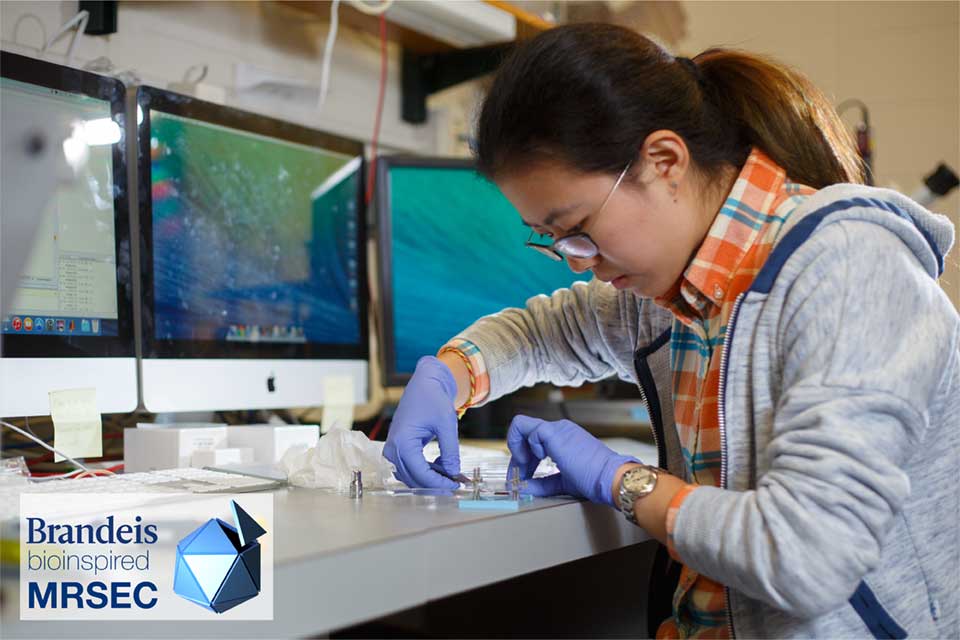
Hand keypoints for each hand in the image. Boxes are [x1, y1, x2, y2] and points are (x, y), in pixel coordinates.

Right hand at [383, 356, 461, 489]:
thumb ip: (450, 452)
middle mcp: (393, 448)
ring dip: (431, 478)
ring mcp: (392, 449)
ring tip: (451, 473)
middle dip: (436, 483)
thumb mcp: (446, 425)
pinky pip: (409, 468)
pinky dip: (425, 471)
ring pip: (411, 476)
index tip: (456, 485)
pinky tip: (442, 465)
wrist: (424, 384)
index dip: (439, 483)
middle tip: (456, 483)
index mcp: (402, 442)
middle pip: (414, 478)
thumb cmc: (433, 399)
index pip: (420, 473)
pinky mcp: (397, 448)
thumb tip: (454, 473)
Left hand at [506, 415, 638, 506]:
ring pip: (521, 425)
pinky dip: (524, 448)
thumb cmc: (594, 479)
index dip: (522, 459)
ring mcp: (557, 429)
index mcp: (563, 438)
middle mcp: (559, 429)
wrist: (610, 477)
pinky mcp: (554, 433)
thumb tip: (521, 487)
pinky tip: (537, 461)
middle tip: (517, 477)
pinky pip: (527, 430)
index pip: (533, 440)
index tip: (523, 476)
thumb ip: (541, 484)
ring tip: (523, 469)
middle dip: (516, 457)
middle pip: (524, 433)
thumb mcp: (562, 482)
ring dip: (516, 450)